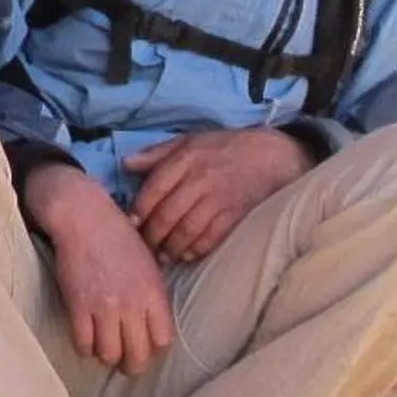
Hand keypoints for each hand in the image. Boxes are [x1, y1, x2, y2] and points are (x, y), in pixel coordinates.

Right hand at [23, 162, 175, 373]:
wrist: (84, 218)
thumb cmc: (118, 237)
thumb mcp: (149, 263)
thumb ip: (154, 295)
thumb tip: (155, 323)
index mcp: (154, 293)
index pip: (163, 341)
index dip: (153, 348)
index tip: (143, 345)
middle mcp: (132, 305)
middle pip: (137, 357)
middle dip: (131, 364)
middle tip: (123, 359)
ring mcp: (104, 307)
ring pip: (109, 356)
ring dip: (106, 355)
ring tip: (102, 347)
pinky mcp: (78, 307)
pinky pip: (83, 344)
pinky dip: (84, 347)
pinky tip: (85, 337)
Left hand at [124, 126, 312, 264]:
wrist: (271, 155)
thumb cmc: (224, 147)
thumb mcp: (188, 140)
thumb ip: (156, 153)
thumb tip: (125, 163)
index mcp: (184, 159)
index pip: (154, 189)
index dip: (139, 210)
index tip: (129, 224)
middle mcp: (199, 180)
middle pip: (167, 214)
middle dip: (151, 235)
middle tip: (143, 247)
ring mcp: (218, 199)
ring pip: (186, 230)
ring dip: (170, 247)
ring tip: (162, 256)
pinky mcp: (234, 214)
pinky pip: (210, 237)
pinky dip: (195, 250)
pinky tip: (186, 255)